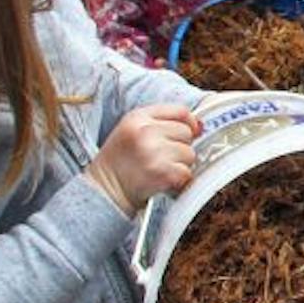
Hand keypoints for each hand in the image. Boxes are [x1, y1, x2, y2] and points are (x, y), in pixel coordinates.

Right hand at [84, 103, 201, 215]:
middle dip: (180, 146)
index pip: (180, 111)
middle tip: (162, 158)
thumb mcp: (132, 131)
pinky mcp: (162, 173)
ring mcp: (154, 152)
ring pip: (189, 153)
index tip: (188, 133)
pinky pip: (187, 173)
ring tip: (159, 169)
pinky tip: (162, 181)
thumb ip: (162, 123)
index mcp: (137, 117)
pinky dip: (179, 180)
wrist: (104, 191)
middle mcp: (145, 132)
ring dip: (180, 165)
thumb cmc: (120, 162)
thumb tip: (199, 126)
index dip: (189, 123)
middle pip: (186, 132)